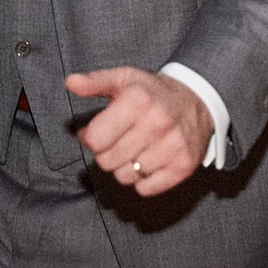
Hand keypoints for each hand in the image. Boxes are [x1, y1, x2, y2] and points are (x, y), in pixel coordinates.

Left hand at [65, 67, 212, 197]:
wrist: (198, 99)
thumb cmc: (153, 92)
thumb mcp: (124, 79)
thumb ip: (95, 82)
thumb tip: (70, 83)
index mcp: (138, 100)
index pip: (95, 139)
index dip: (91, 138)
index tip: (99, 132)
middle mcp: (157, 123)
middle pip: (107, 161)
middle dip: (107, 153)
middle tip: (119, 140)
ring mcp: (172, 147)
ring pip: (124, 177)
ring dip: (125, 166)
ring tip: (136, 148)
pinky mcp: (183, 166)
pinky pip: (145, 189)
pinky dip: (143, 180)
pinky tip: (150, 159)